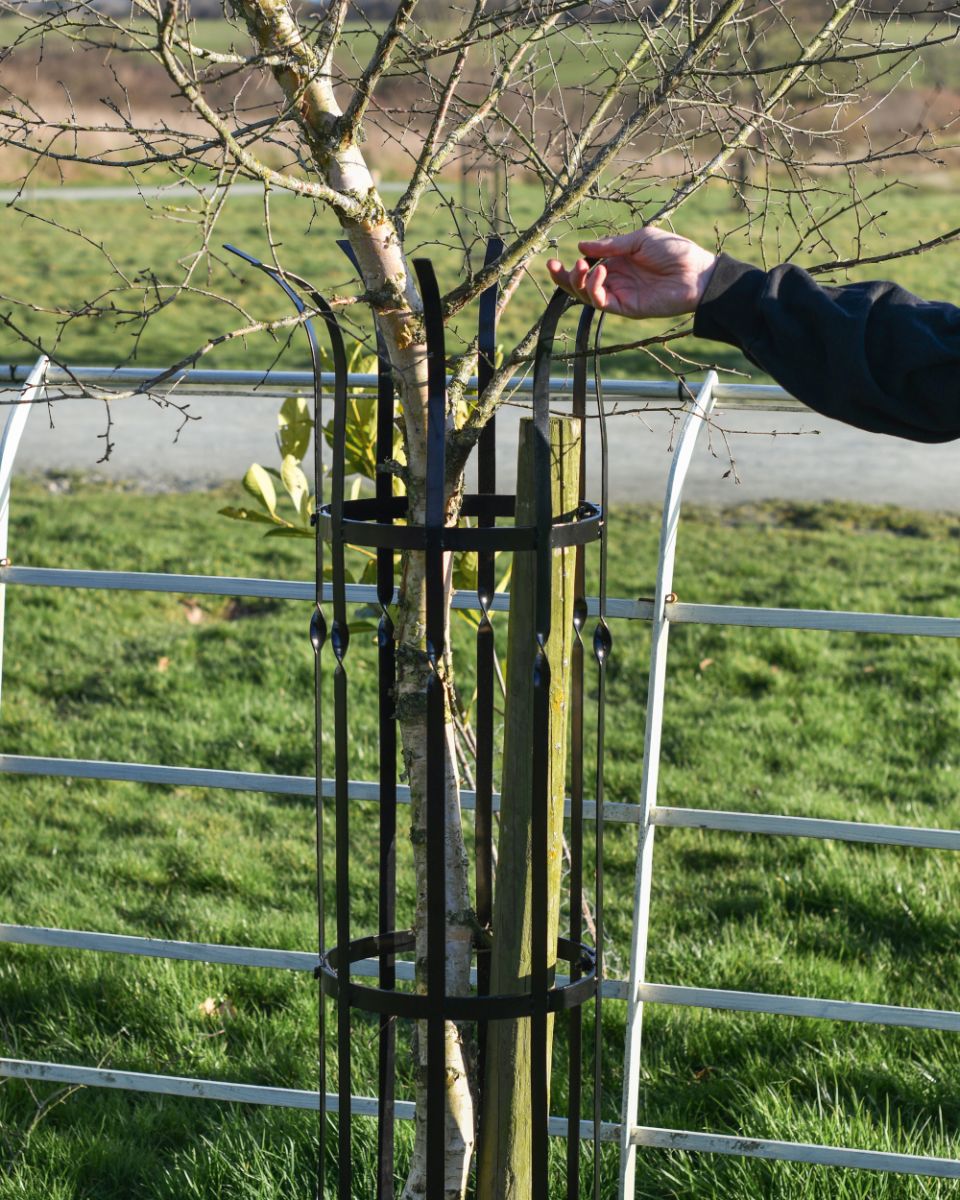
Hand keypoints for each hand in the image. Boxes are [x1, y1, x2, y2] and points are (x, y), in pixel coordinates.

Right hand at [546, 226, 716, 318]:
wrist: (696, 273)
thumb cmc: (674, 251)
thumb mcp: (640, 239)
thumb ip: (611, 245)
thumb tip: (582, 246)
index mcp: (618, 262)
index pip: (586, 267)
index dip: (570, 266)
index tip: (554, 259)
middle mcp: (615, 279)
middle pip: (579, 285)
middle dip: (563, 278)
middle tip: (553, 266)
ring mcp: (620, 294)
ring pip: (586, 295)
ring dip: (577, 281)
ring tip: (582, 266)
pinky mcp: (626, 308)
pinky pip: (601, 302)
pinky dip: (594, 288)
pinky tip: (600, 271)